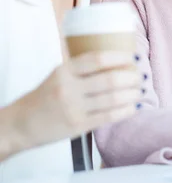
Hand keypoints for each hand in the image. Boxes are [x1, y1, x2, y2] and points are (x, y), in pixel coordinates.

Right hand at [11, 51, 141, 150]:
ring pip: (113, 99)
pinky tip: (134, 107)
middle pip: (110, 80)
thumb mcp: (58, 75)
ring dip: (132, 94)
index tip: (133, 57)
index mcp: (64, 71)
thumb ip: (81, 68)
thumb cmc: (45, 96)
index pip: (97, 59)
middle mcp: (69, 88)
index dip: (120, 56)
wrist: (20, 124)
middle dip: (131, 78)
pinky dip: (126, 111)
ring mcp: (74, 108)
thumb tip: (116, 59)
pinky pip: (109, 116)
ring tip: (140, 91)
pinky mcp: (78, 126)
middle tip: (140, 77)